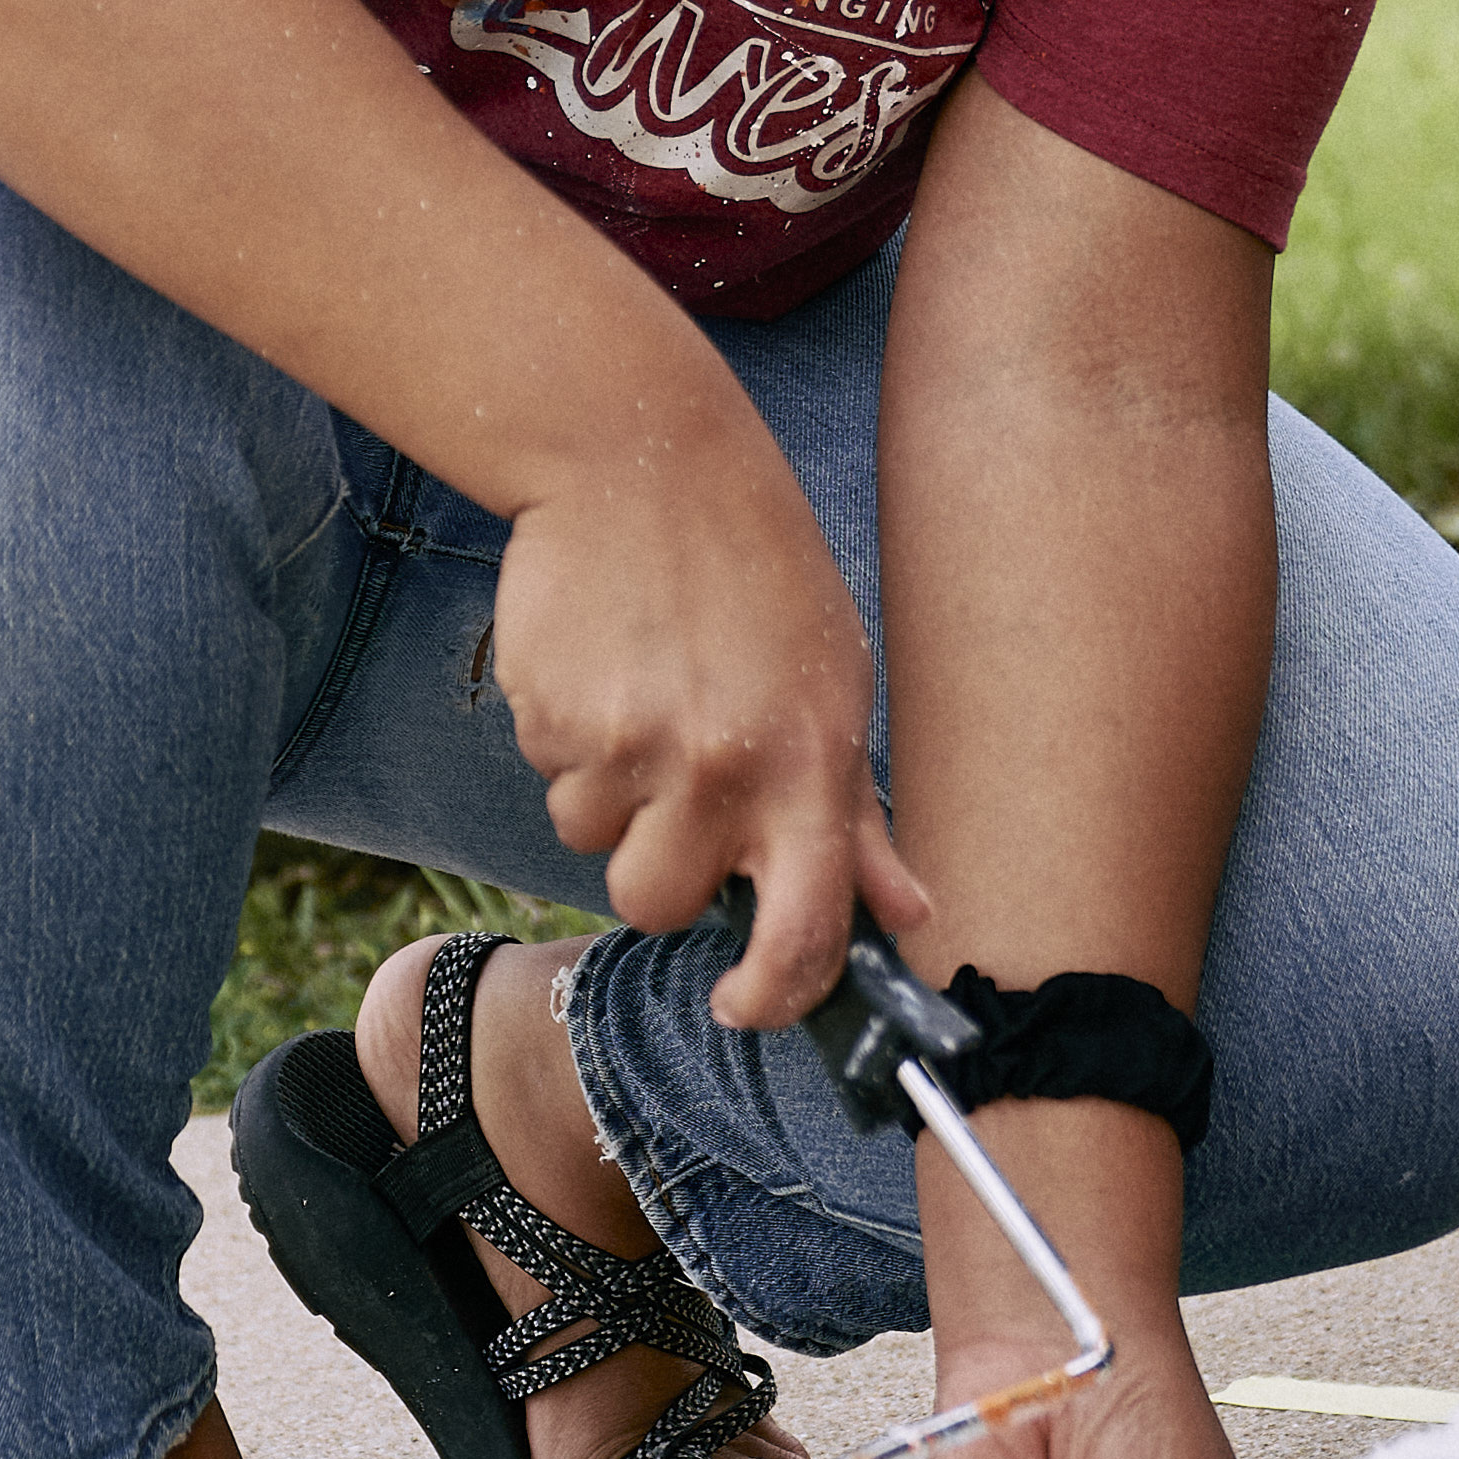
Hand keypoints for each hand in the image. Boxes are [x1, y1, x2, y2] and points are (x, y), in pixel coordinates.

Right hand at [490, 403, 935, 1034]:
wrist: (641, 453)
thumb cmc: (753, 572)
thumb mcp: (832, 682)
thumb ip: (857, 816)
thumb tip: (910, 913)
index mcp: (811, 766)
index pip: (804, 931)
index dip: (772, 994)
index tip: (743, 1004)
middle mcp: (724, 768)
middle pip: (656, 905)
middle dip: (653, 865)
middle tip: (672, 777)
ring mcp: (632, 745)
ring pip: (588, 840)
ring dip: (604, 790)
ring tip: (638, 691)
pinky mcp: (555, 716)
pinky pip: (548, 773)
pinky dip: (565, 734)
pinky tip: (599, 660)